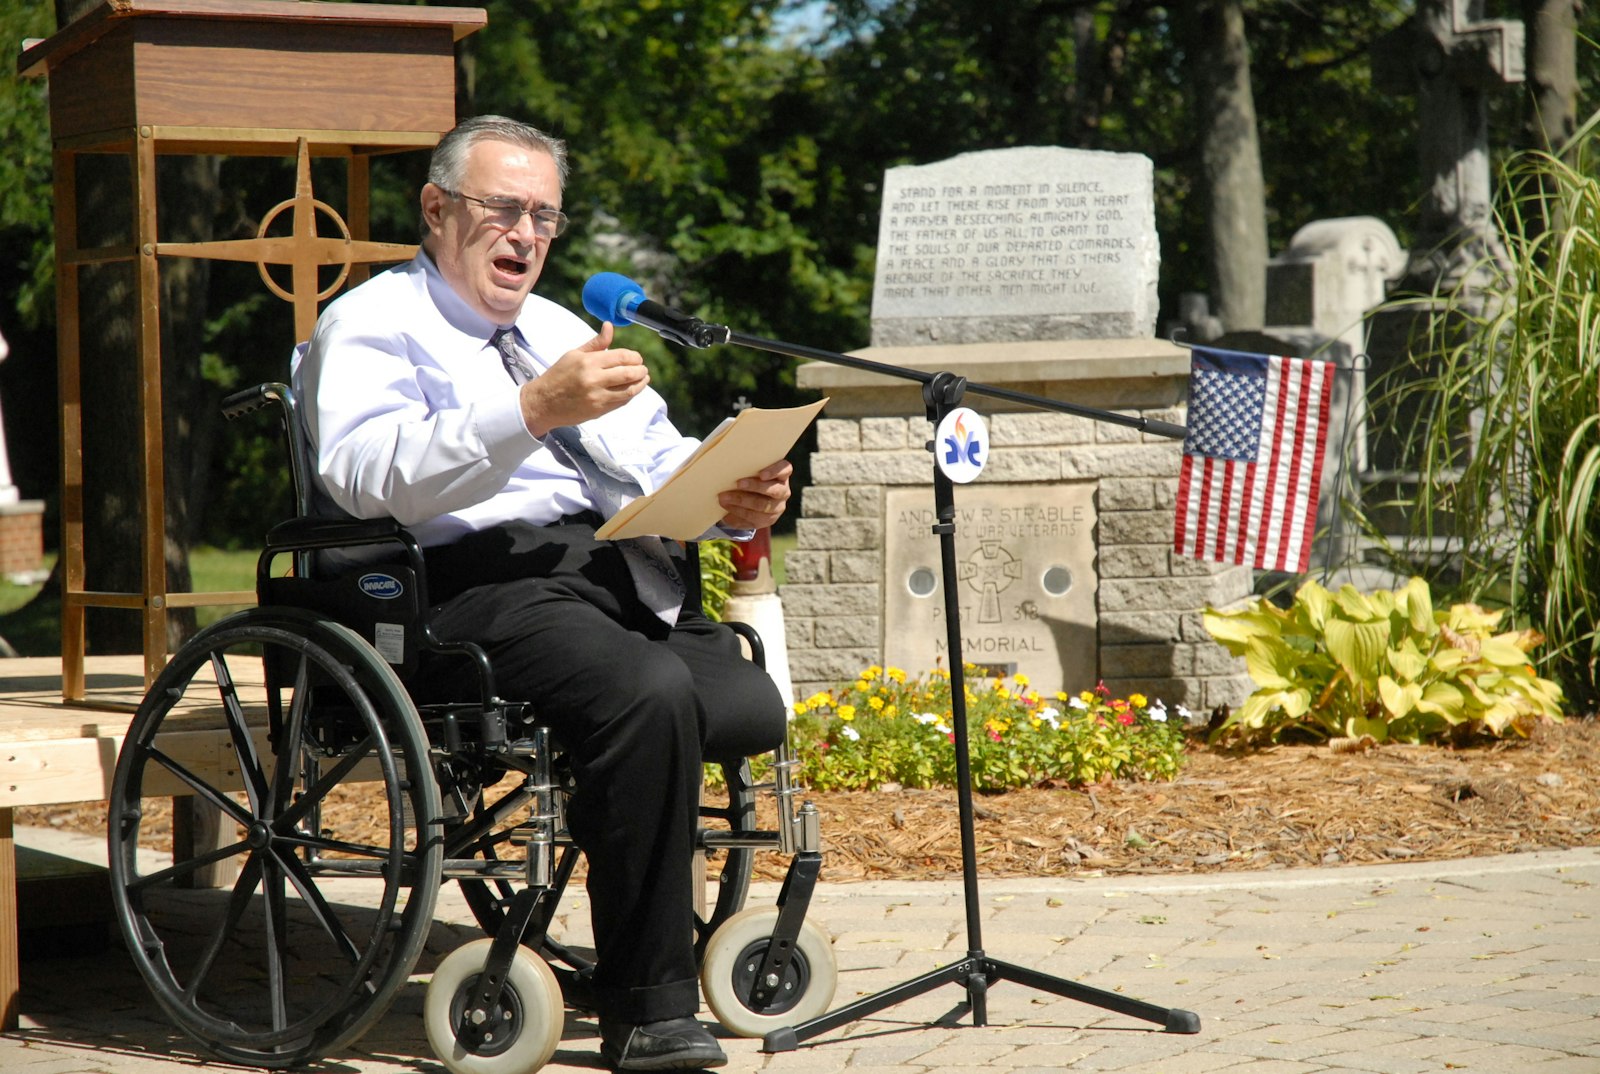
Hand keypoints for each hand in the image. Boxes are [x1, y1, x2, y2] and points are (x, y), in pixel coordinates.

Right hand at [519, 322, 649, 436]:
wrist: (543, 402)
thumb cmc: (558, 376)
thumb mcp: (574, 354)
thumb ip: (596, 343)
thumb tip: (609, 326)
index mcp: (588, 362)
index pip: (621, 356)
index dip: (634, 357)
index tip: (637, 358)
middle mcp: (594, 379)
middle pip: (628, 373)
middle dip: (641, 370)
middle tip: (643, 369)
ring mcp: (597, 397)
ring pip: (629, 390)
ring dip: (640, 384)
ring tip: (643, 379)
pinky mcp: (599, 410)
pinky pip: (621, 402)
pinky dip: (630, 395)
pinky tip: (632, 389)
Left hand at [718, 459, 792, 530]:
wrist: (749, 498)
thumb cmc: (749, 477)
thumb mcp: (750, 471)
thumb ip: (746, 468)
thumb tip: (728, 466)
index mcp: (782, 474)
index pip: (785, 469)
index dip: (775, 471)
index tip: (761, 474)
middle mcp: (783, 491)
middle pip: (774, 490)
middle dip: (754, 487)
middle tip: (737, 484)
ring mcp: (777, 507)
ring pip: (763, 506)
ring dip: (741, 502)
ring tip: (724, 499)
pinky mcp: (768, 520)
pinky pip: (754, 520)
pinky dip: (738, 515)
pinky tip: (726, 512)